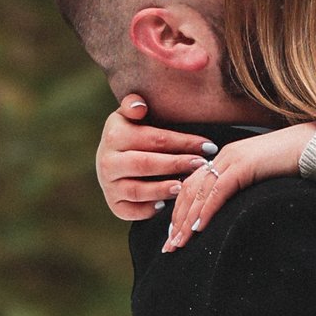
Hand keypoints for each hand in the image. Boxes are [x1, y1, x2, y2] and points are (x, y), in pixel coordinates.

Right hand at [97, 94, 213, 221]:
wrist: (111, 157)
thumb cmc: (132, 134)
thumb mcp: (130, 115)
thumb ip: (134, 105)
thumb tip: (139, 106)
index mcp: (114, 135)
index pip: (154, 139)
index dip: (183, 142)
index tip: (208, 146)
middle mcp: (107, 161)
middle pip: (146, 164)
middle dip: (177, 165)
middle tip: (202, 165)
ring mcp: (108, 185)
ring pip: (138, 190)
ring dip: (163, 189)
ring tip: (185, 186)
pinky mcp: (113, 204)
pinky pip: (130, 211)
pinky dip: (148, 210)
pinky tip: (167, 205)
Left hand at [160, 122, 315, 250]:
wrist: (313, 145)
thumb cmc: (293, 162)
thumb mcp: (263, 177)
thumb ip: (246, 188)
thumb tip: (237, 211)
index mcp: (226, 159)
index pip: (193, 186)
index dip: (181, 211)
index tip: (175, 234)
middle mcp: (224, 157)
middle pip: (189, 191)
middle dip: (177, 220)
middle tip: (170, 245)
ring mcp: (232, 159)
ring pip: (199, 193)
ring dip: (187, 220)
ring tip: (179, 243)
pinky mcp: (243, 165)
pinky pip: (218, 191)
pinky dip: (206, 210)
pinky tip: (199, 228)